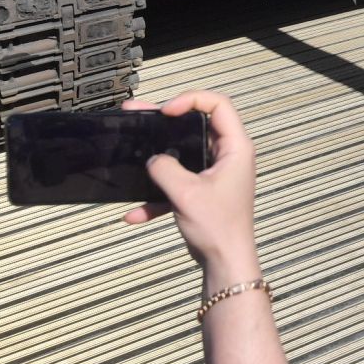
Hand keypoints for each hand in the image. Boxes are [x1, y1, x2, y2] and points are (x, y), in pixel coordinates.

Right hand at [122, 91, 257, 273]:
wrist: (225, 264)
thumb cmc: (217, 227)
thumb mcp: (186, 193)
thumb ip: (166, 168)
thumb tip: (154, 159)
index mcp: (235, 148)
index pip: (218, 104)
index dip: (191, 99)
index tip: (165, 111)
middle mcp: (228, 156)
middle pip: (196, 125)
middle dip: (165, 121)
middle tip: (138, 113)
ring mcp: (215, 174)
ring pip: (183, 154)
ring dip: (157, 156)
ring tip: (129, 145)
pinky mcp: (203, 192)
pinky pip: (178, 183)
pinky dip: (158, 195)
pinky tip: (134, 213)